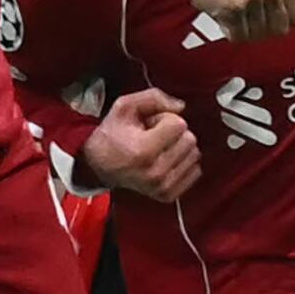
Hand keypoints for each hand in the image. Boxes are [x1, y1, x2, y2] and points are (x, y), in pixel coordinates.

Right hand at [82, 87, 201, 201]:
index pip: (179, 124)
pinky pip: (195, 171)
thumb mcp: (125, 106)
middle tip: (153, 136)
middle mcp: (155, 172)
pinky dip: (183, 163)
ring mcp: (162, 187)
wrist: (99, 165)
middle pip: (190, 140)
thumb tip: (181, 106)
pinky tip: (165, 160)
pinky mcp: (167, 195)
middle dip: (174, 133)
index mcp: (143, 150)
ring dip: (179, 147)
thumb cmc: (113, 134)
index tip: (149, 125)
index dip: (165, 118)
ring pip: (194, 154)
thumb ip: (154, 98)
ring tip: (157, 148)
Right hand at [190, 0, 294, 40]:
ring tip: (239, 16)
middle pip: (280, 30)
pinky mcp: (231, 10)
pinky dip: (232, 32)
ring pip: (258, 35)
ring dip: (248, 30)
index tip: (273, 17)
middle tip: (253, 18)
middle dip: (267, 28)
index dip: (286, 21)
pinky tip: (228, 19)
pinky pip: (238, 37)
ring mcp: (251, 0)